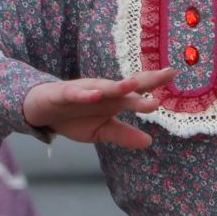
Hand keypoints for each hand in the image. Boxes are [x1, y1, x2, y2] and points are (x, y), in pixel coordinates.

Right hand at [21, 68, 179, 149]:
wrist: (41, 112)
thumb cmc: (74, 118)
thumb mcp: (101, 132)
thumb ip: (123, 135)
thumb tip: (149, 142)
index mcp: (114, 100)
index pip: (138, 90)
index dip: (155, 82)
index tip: (175, 74)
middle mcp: (103, 91)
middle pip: (127, 84)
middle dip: (146, 79)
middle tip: (167, 74)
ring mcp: (85, 91)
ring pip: (104, 87)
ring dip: (118, 85)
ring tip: (133, 84)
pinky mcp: (65, 93)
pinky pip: (76, 93)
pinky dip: (85, 94)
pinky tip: (96, 95)